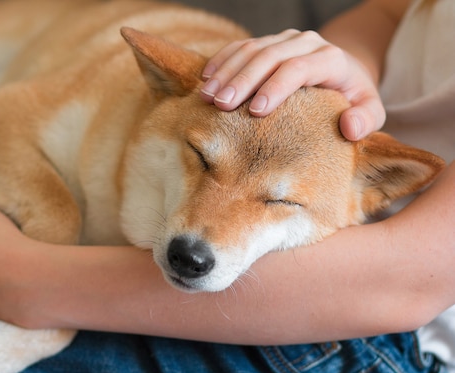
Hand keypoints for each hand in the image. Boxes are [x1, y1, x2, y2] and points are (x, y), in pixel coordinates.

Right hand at [199, 29, 384, 140]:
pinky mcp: (268, 42)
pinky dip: (222, 60)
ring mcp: (285, 40)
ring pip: (252, 49)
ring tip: (207, 96)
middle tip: (221, 105)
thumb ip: (366, 120)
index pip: (298, 68)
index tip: (256, 111)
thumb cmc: (353, 99)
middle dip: (243, 80)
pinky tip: (206, 78)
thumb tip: (349, 127)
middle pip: (270, 56)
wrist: (345, 73)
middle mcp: (306, 42)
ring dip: (227, 72)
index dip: (276, 87)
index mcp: (331, 58)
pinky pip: (241, 46)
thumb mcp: (370, 110)